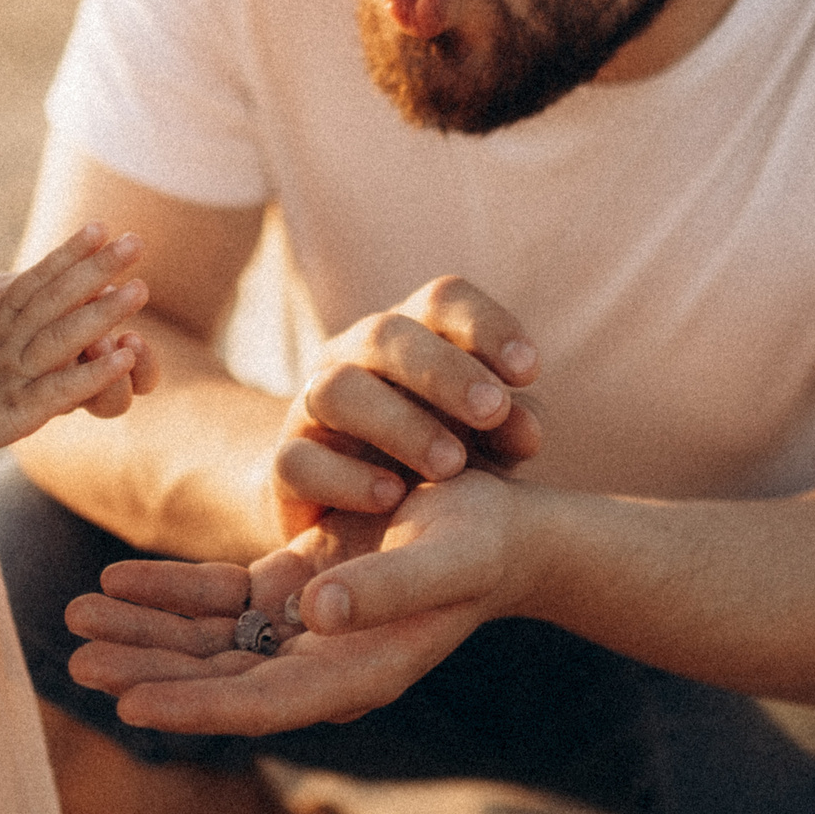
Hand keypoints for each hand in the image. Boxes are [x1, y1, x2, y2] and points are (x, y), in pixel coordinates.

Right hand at [0, 222, 150, 460]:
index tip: (102, 226)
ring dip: (103, 314)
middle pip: (58, 298)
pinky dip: (94, 373)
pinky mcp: (17, 410)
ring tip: (141, 290)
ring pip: (64, 337)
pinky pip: (61, 389)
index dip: (70, 252)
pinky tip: (126, 357)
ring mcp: (13, 373)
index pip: (38, 277)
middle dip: (98, 269)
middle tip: (137, 243)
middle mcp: (7, 339)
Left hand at [66, 471, 524, 733]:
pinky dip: (169, 593)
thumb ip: (387, 590)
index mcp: (355, 672)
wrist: (509, 527)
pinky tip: (116, 581)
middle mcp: (320, 662)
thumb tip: (318, 611)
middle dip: (145, 668)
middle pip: (216, 677)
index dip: (193, 706)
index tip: (129, 703)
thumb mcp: (447, 559)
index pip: (257, 703)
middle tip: (74, 658)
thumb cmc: (485, 544)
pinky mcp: (293, 587)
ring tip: (74, 617)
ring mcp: (302, 626)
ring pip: (206, 640)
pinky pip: (218, 600)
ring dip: (143, 631)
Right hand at [273, 276, 542, 537]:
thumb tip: (529, 428)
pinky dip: (345, 478)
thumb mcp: (480, 440)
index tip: (529, 370)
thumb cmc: (433, 456)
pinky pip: (298, 461)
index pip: (441, 300)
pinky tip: (391, 497)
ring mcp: (309, 408)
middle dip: (444, 370)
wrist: (348, 512)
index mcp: (410, 336)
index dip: (486, 325)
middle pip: (385, 334)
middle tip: (493, 410)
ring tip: (452, 465)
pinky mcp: (285, 466)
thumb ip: (507, 428)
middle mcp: (352, 358)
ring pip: (337, 391)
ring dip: (399, 424)